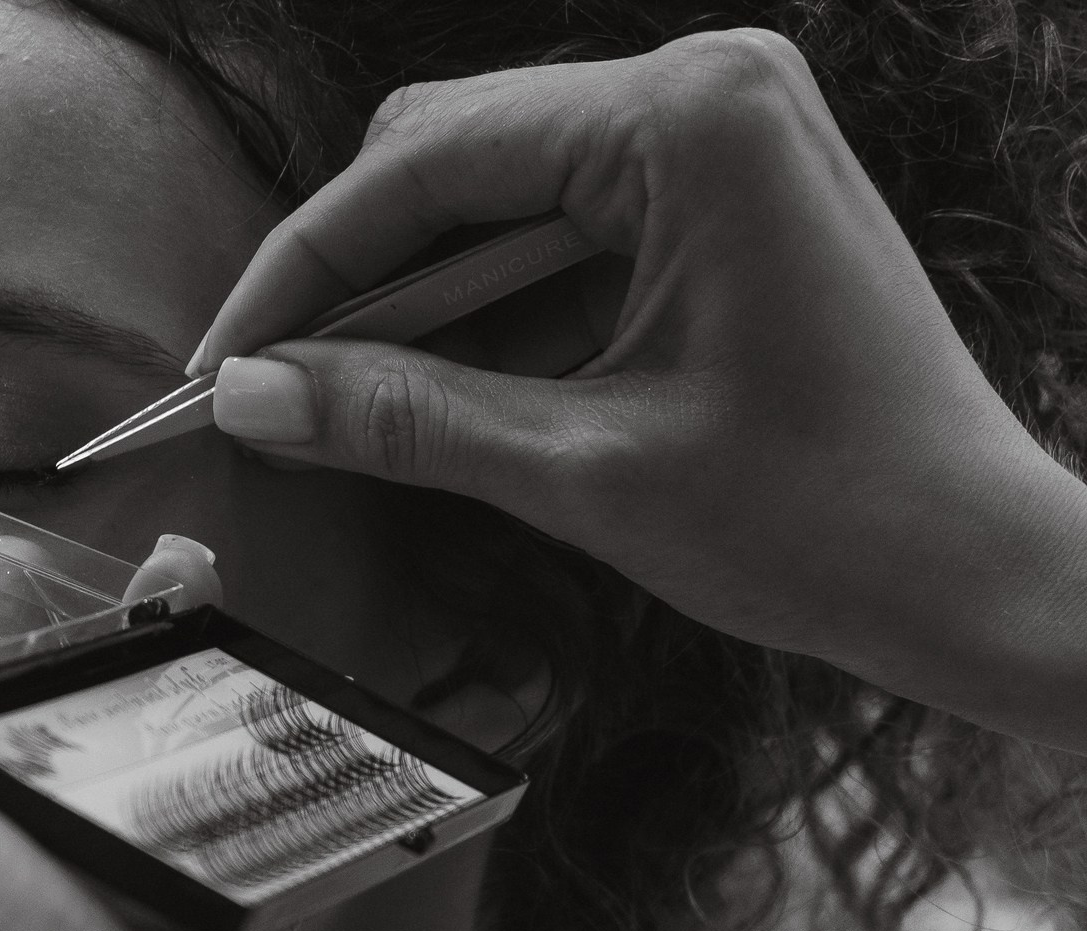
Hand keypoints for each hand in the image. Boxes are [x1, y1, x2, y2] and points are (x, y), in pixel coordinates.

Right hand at [189, 29, 1086, 749]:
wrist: (974, 572)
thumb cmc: (823, 519)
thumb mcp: (578, 470)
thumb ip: (403, 418)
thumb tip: (252, 396)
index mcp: (686, 120)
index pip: (425, 162)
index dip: (302, 270)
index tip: (222, 363)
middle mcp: (706, 92)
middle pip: (450, 155)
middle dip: (353, 281)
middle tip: (271, 394)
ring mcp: (721, 139)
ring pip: (494, 196)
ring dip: (416, 305)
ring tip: (344, 413)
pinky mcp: (723, 199)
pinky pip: (558, 233)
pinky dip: (487, 316)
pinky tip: (438, 398)